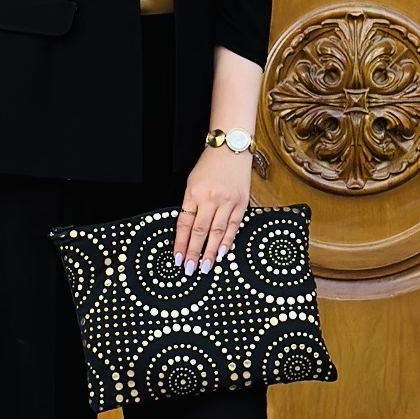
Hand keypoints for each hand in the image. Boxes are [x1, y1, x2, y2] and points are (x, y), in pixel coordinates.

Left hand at [174, 145, 252, 275]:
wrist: (231, 149)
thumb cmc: (208, 166)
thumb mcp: (192, 183)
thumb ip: (190, 205)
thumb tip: (187, 232)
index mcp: (194, 193)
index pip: (184, 224)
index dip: (180, 243)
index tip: (177, 258)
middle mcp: (211, 198)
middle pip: (200, 231)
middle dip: (194, 252)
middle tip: (190, 269)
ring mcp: (228, 201)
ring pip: (217, 232)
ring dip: (211, 252)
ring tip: (205, 266)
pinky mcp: (241, 203)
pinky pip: (233, 226)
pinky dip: (228, 241)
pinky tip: (223, 253)